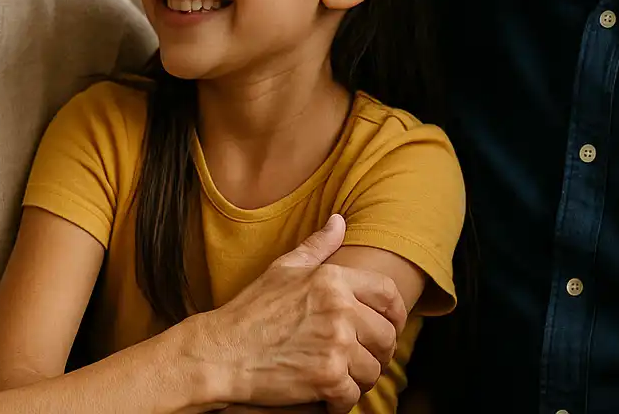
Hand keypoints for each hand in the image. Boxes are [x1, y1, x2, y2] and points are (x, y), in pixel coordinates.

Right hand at [193, 214, 406, 413]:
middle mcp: (340, 310)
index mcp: (333, 279)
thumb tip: (339, 222)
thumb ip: (317, 245)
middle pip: (387, 336)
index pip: (388, 294)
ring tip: (343, 376)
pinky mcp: (328, 378)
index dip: (397, 313)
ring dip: (361, 378)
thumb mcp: (283, 269)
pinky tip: (328, 394)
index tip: (390, 326)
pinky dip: (342, 400)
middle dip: (379, 351)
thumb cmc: (250, 311)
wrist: (221, 353)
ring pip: (373, 369)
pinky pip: (354, 395)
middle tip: (363, 358)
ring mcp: (336, 345)